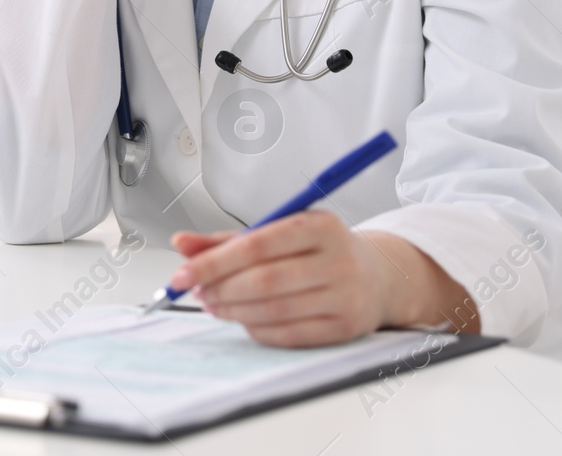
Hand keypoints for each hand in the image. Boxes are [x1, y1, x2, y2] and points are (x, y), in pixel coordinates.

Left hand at [168, 213, 477, 347]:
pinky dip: (257, 329)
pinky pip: (289, 335)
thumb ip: (229, 239)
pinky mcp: (345, 328)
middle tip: (196, 290)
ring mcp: (344, 297)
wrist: (380, 276)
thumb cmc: (322, 250)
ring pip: (274, 310)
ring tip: (214, 304)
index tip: (183, 272)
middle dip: (220, 288)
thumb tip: (182, 243)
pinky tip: (243, 319)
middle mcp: (336, 260)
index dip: (214, 261)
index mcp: (319, 226)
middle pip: (264, 280)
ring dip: (234, 311)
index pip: (257, 245)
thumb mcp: (282, 231)